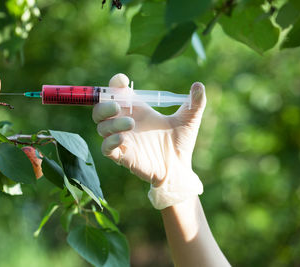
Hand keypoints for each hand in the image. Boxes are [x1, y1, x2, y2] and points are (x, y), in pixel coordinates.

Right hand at [92, 73, 205, 208]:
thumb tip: (199, 85)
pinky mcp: (121, 156)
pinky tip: (123, 138)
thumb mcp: (189, 119)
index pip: (116, 93)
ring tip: (131, 123)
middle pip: (100, 109)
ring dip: (112, 123)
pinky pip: (106, 148)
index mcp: (136, 109)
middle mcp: (124, 122)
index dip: (114, 84)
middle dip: (104, 104)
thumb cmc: (180, 143)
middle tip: (118, 105)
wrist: (179, 168)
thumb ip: (195, 102)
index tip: (121, 81)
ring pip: (101, 127)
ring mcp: (121, 139)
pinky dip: (110, 141)